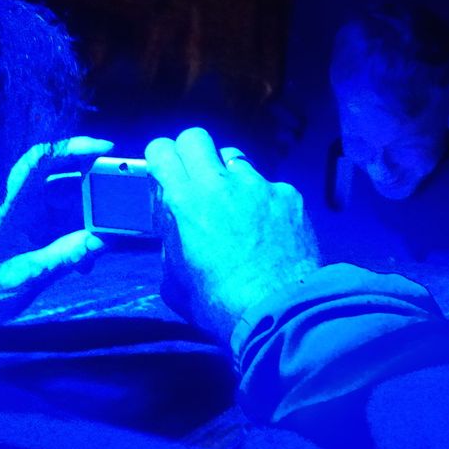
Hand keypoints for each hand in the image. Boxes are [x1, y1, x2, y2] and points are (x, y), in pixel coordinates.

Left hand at [0, 137, 113, 330]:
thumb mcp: (22, 280)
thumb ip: (62, 258)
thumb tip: (101, 240)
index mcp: (10, 209)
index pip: (38, 162)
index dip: (71, 147)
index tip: (104, 148)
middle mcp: (18, 208)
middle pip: (60, 178)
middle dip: (93, 183)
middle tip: (121, 195)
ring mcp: (24, 221)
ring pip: (65, 203)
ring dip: (89, 217)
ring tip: (104, 240)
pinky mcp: (27, 236)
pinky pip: (60, 225)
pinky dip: (78, 236)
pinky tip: (85, 261)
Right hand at [145, 127, 318, 341]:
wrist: (281, 311)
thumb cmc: (222, 305)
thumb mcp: (174, 280)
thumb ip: (169, 241)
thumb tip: (171, 223)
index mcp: (186, 202)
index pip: (161, 148)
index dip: (160, 159)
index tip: (163, 172)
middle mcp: (222, 183)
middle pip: (196, 137)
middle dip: (190, 154)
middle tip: (194, 181)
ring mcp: (259, 185)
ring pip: (235, 159)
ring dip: (228, 177)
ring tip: (234, 208)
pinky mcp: (289, 195)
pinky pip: (268, 185)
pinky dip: (262, 199)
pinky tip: (267, 227)